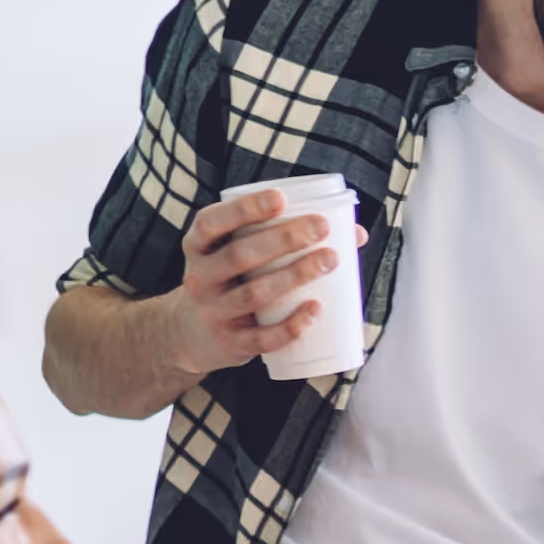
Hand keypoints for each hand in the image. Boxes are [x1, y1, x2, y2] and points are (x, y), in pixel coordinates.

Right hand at [158, 188, 369, 379]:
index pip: (212, 223)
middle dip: (283, 239)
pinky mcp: (231, 344)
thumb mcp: (235, 255)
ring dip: (295, 275)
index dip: (244, 209)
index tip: (280, 198)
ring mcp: (213, 313)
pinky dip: (291, 325)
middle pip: (239, 255)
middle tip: (321, 227)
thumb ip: (281, 238)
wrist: (189, 337)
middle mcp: (200, 278)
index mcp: (199, 247)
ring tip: (330, 259)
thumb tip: (355, 233)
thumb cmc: (229, 283)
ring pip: (254, 294)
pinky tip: (316, 310)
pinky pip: (262, 338)